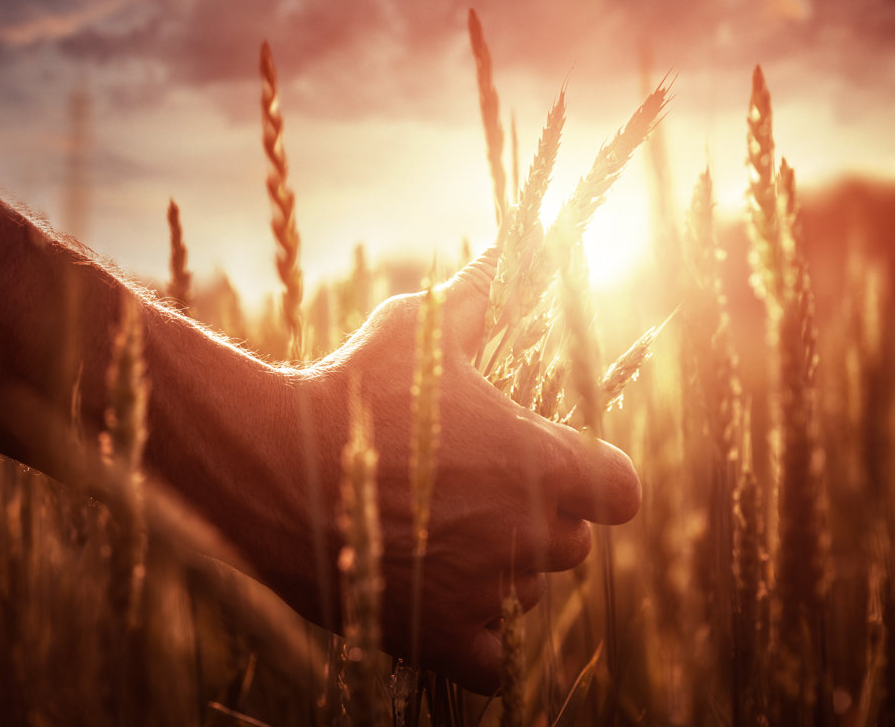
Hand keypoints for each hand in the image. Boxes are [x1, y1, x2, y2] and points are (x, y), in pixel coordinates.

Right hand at [296, 252, 640, 692]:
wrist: (273, 465)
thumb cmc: (353, 387)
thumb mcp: (420, 328)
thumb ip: (483, 292)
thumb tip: (522, 233)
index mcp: (537, 460)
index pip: (621, 489)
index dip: (597, 477)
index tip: (561, 465)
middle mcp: (527, 532)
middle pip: (574, 542)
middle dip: (542, 518)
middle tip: (483, 491)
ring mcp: (487, 591)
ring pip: (532, 594)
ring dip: (505, 570)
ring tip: (446, 531)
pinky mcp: (440, 636)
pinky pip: (495, 661)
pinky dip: (480, 637)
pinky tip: (446, 597)